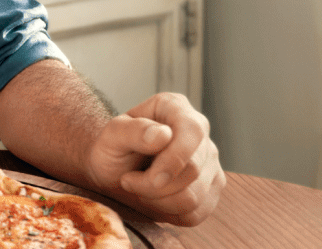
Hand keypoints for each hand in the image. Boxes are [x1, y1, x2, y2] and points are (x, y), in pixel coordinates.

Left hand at [84, 92, 222, 225]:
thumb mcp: (110, 136)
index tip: (152, 179)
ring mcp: (210, 161)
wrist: (112, 172)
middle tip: (127, 181)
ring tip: (139, 188)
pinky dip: (170, 213)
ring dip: (159, 201)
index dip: (175, 159)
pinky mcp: (211, 189)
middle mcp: (199, 132)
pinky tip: (154, 200)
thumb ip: (131, 131)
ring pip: (196, 196)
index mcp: (176, 108)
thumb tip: (163, 135)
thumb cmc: (111, 150)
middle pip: (193, 170)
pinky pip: (197, 212)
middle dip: (154, 186)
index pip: (193, 131)